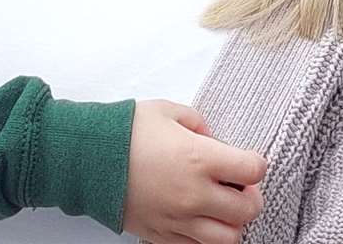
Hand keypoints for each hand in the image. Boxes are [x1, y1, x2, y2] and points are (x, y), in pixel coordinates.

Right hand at [122, 100, 266, 243]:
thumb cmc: (122, 132)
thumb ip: (196, 122)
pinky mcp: (162, 235)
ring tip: (221, 206)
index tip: (249, 161)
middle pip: (248, 209)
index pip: (253, 170)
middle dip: (250, 196)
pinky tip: (198, 218)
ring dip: (232, 222)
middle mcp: (194, 194)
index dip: (256, 163)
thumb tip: (211, 137)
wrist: (86, 158)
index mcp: (198, 158)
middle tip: (239, 185)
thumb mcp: (165, 111)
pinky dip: (206, 236)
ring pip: (229, 237)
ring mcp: (179, 219)